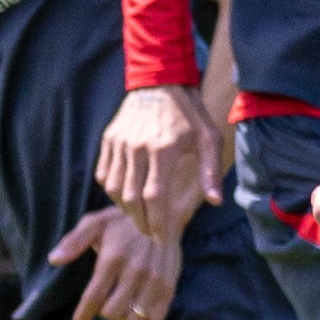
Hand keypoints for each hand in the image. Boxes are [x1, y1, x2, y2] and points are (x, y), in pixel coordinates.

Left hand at [46, 204, 185, 319]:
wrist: (164, 215)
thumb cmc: (123, 222)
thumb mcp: (96, 223)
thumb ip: (74, 241)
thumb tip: (53, 259)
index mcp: (113, 258)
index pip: (94, 296)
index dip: (84, 314)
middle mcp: (136, 271)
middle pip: (113, 312)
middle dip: (104, 312)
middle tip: (104, 303)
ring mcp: (155, 280)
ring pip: (134, 318)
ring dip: (123, 318)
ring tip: (120, 306)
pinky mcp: (169, 285)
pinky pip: (155, 317)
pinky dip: (144, 319)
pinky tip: (138, 308)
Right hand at [98, 84, 218, 234]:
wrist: (161, 81)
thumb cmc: (190, 113)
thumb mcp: (208, 139)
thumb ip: (210, 171)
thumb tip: (215, 202)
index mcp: (163, 149)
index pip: (155, 197)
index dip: (158, 222)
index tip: (163, 238)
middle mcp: (137, 147)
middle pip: (131, 198)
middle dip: (141, 222)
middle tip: (151, 234)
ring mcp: (119, 143)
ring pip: (114, 188)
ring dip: (126, 209)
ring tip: (140, 218)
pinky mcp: (109, 139)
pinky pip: (104, 173)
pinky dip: (112, 191)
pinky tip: (126, 197)